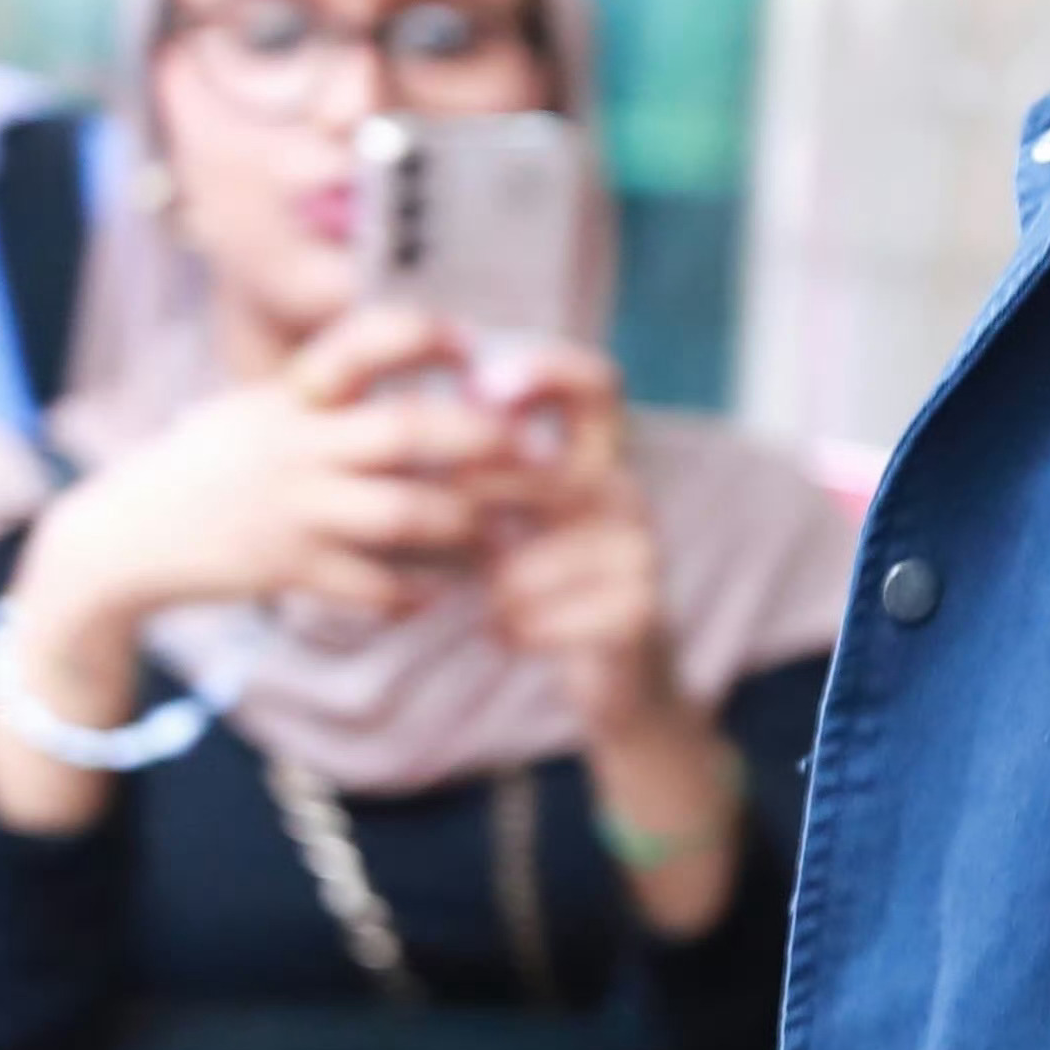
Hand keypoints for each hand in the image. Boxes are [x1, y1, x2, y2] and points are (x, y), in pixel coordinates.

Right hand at [30, 302, 520, 645]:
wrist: (123, 537)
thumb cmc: (207, 467)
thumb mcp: (254, 410)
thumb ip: (324, 393)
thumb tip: (407, 358)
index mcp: (291, 396)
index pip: (362, 344)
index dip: (423, 338)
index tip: (470, 344)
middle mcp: (294, 445)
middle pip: (405, 433)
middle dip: (479, 441)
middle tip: (533, 450)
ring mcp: (291, 510)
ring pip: (403, 515)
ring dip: (464, 528)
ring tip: (499, 534)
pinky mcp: (287, 570)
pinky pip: (373, 585)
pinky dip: (416, 591)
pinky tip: (441, 591)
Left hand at [471, 343, 743, 933]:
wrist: (621, 682)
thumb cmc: (550, 590)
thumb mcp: (518, 519)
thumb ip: (482, 469)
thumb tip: (409, 415)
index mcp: (601, 459)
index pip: (596, 384)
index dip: (548, 367)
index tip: (487, 383)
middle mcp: (628, 493)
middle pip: (536, 472)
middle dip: (476, 504)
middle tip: (458, 538)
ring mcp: (640, 553)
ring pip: (525, 561)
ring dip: (494, 587)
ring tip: (496, 600)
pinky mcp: (637, 613)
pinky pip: (538, 616)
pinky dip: (512, 630)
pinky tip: (512, 636)